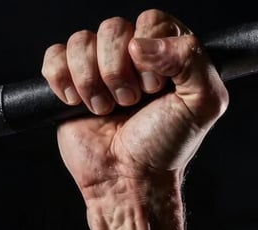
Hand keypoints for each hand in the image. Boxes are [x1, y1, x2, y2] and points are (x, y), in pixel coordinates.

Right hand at [41, 9, 228, 202]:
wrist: (128, 180)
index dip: (149, 52)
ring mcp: (98, 69)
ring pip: (80, 42)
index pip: (151, 21)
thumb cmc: (166, 146)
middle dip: (118, 71)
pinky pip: (53, 58)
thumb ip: (192, 59)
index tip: (154, 89)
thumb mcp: (203, 104)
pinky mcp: (68, 84)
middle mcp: (132, 56)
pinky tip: (78, 104)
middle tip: (130, 102)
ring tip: (106, 109)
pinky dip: (62, 81)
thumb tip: (140, 44)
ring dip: (92, 81)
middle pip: (112, 28)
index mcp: (167, 52)